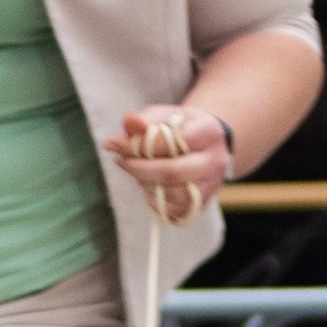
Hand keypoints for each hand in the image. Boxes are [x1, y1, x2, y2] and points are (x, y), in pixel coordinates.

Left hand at [102, 105, 229, 225]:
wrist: (206, 145)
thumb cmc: (180, 127)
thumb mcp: (163, 116)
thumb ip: (140, 124)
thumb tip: (111, 142)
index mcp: (209, 132)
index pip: (171, 142)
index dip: (140, 145)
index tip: (116, 145)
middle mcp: (215, 161)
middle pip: (172, 172)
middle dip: (140, 169)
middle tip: (121, 161)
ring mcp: (211, 185)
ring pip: (171, 194)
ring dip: (146, 184)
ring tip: (140, 170)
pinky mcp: (202, 203)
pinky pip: (172, 210)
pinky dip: (154, 199)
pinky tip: (151, 184)